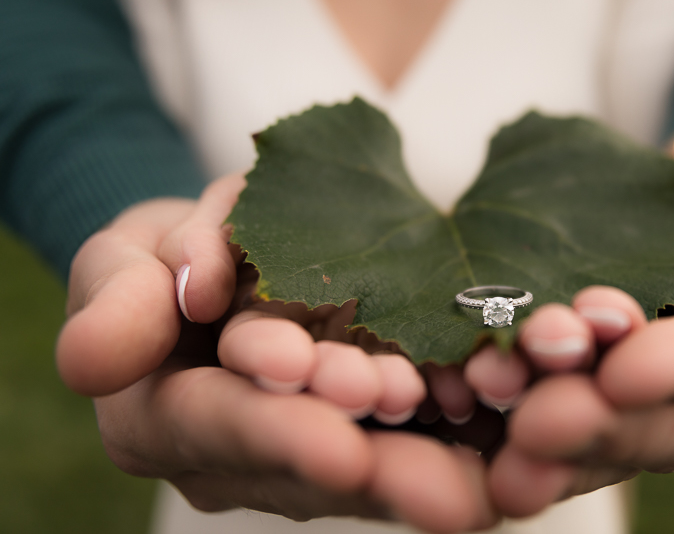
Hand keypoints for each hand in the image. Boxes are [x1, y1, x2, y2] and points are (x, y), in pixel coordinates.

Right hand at [56, 175, 497, 531]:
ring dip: (426, 465)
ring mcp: (298, 445)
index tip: (342, 446)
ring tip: (485, 473)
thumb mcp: (118, 264)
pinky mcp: (352, 427)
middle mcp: (238, 450)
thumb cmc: (155, 263)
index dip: (280, 434)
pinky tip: (502, 448)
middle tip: (446, 486)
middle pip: (310, 464)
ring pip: (365, 463)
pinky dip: (449, 445)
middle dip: (378, 468)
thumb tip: (96, 358)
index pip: (221, 427)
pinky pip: (399, 442)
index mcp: (164, 417)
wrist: (201, 266)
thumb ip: (115, 303)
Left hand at [476, 128, 673, 515]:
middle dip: (599, 418)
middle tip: (537, 408)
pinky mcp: (576, 397)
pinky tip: (444, 411)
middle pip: (656, 420)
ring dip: (536, 433)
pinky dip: (493, 426)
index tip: (627, 363)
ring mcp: (636, 406)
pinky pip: (536, 422)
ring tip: (481, 418)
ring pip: (591, 434)